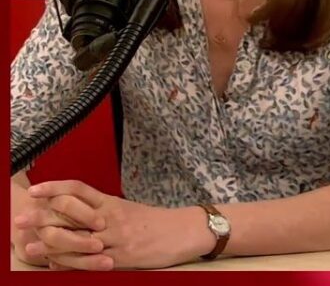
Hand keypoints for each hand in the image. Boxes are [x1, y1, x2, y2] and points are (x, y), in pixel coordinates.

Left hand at [18, 180, 203, 269]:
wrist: (184, 231)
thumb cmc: (155, 222)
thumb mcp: (128, 210)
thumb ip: (103, 211)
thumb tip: (77, 214)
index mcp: (111, 203)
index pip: (79, 190)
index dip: (56, 188)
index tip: (35, 190)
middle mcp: (110, 218)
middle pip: (71, 214)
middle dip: (43, 217)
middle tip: (20, 220)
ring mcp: (115, 238)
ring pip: (77, 240)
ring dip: (49, 245)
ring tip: (29, 247)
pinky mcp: (122, 257)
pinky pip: (91, 262)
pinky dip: (71, 264)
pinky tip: (55, 266)